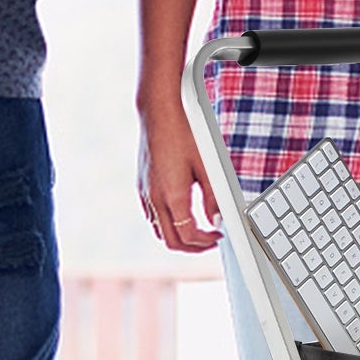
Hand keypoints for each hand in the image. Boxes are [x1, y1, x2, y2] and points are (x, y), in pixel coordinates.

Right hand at [138, 101, 221, 253]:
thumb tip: (216, 220)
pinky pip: (152, 216)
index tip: (218, 235)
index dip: (206, 242)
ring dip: (178, 237)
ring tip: (197, 231)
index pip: (188, 236)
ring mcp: (145, 193)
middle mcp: (155, 198)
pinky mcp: (141, 186)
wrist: (158, 112)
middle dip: (192, 247)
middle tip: (209, 241)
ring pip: (159, 231)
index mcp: (173, 196)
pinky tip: (180, 213)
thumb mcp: (206, 166)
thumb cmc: (183, 133)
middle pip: (171, 241)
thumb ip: (213, 198)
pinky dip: (167, 224)